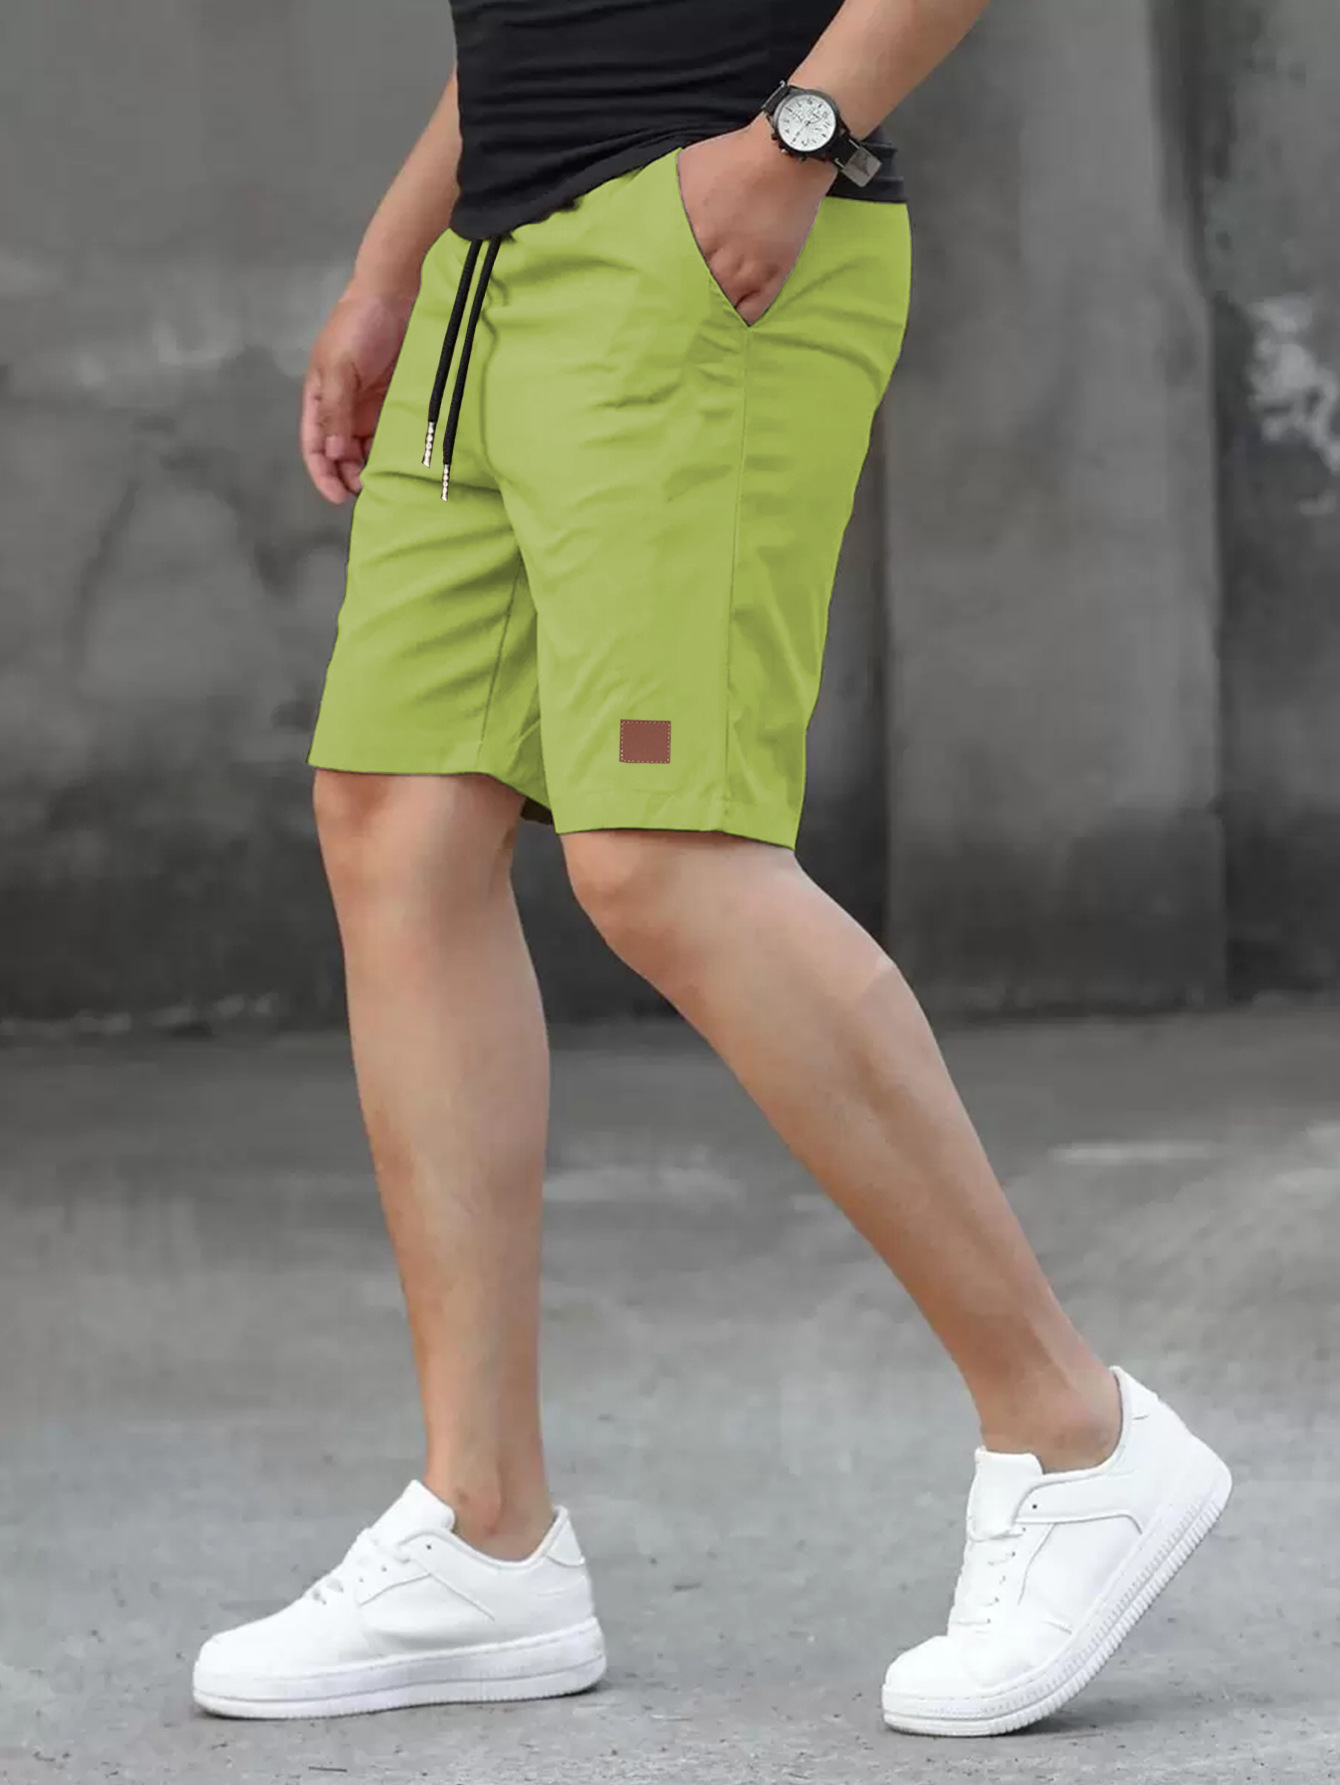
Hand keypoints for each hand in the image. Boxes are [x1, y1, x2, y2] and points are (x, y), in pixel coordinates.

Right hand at [299, 286, 416, 503]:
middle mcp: (343, 409)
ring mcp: (369, 407)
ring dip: (371, 468)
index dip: (321, 473)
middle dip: (348, 476)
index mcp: (319, 399)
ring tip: (386, 484)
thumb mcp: (339, 367)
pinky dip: (392, 452)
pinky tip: (402, 466)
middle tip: (367, 492)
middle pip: (340, 454)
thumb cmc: (358, 326)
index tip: (336, 497)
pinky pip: (391, 435)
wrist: (395, 294)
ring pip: (366, 449)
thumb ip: (335, 410)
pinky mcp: (394, 403)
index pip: (314, 446)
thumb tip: (332, 452)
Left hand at [675, 116, 836, 325]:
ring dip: (715, 316)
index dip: (666, 289)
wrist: (784, 154)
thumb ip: (673, 199)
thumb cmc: (736, 155)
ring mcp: (749, 269)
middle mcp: (720, 260)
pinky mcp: (775, 272)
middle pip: (698, 296)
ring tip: (703, 329)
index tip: (658, 300)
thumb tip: (654, 214)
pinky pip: (756, 308)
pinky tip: (735, 323)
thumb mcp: (688, 169)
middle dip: (688, 308)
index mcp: (694, 237)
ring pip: (726, 306)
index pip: (673, 276)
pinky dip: (744, 319)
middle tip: (677, 324)